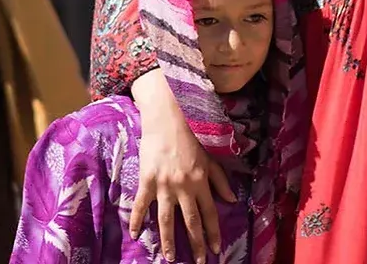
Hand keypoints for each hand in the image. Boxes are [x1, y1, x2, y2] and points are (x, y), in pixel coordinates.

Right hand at [130, 68, 234, 263]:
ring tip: (170, 258)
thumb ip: (220, 179)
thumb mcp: (210, 157)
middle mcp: (184, 187)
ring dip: (169, 241)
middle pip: (191, 221)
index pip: (210, 213)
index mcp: (201, 181)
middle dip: (196, 244)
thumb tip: (232, 200)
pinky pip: (140, 204)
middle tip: (201, 261)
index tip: (216, 250)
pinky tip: (134, 234)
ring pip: (167, 220)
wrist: (167, 117)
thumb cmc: (190, 135)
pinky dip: (136, 219)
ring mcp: (164, 185)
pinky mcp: (146, 180)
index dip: (213, 233)